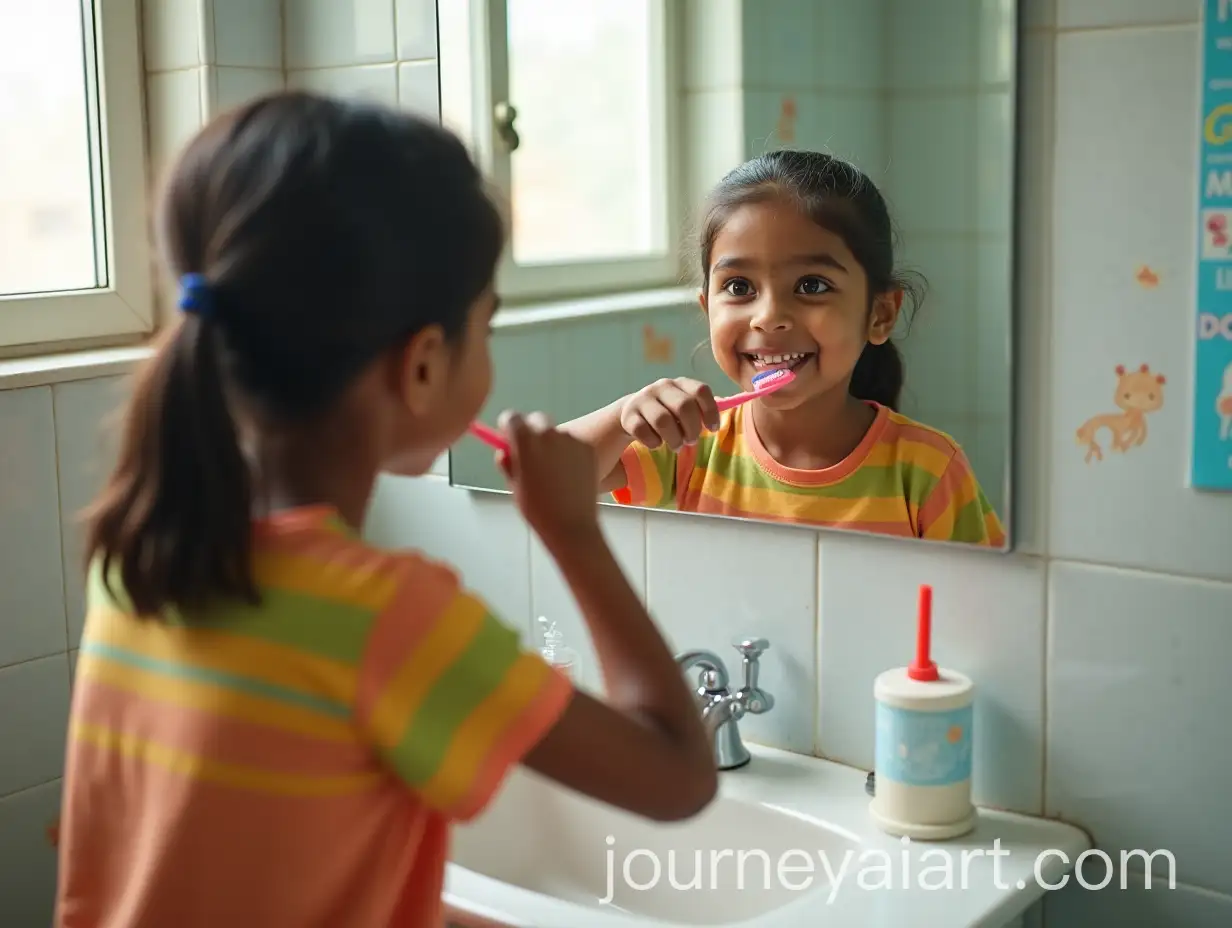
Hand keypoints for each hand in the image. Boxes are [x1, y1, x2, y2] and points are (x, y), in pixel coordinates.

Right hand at [497, 410, 600, 545]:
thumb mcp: (514, 485)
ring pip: (556, 433)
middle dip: (531, 431)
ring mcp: (570, 439)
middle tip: (531, 453)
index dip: (508, 427)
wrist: (572, 526)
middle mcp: (548, 434)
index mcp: (525, 441)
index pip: (511, 417)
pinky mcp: (587, 448)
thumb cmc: (538, 510)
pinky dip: (570, 452)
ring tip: (553, 472)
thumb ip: (508, 463)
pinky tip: (570, 475)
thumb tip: (505, 451)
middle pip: (535, 420)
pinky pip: (574, 444)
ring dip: (552, 443)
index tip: (508, 437)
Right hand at [619, 378, 719, 450]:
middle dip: (692, 428)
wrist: (630, 415)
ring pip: (663, 420)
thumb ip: (703, 408)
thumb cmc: (667, 414)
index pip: (701, 390)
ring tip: (676, 446)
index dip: (710, 411)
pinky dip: (653, 442)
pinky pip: (643, 431)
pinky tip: (656, 443)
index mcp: (680, 384)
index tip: (713, 429)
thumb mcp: (684, 408)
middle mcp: (661, 387)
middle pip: (684, 406)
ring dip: (674, 439)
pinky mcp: (628, 415)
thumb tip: (743, 400)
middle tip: (691, 440)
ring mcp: (643, 399)